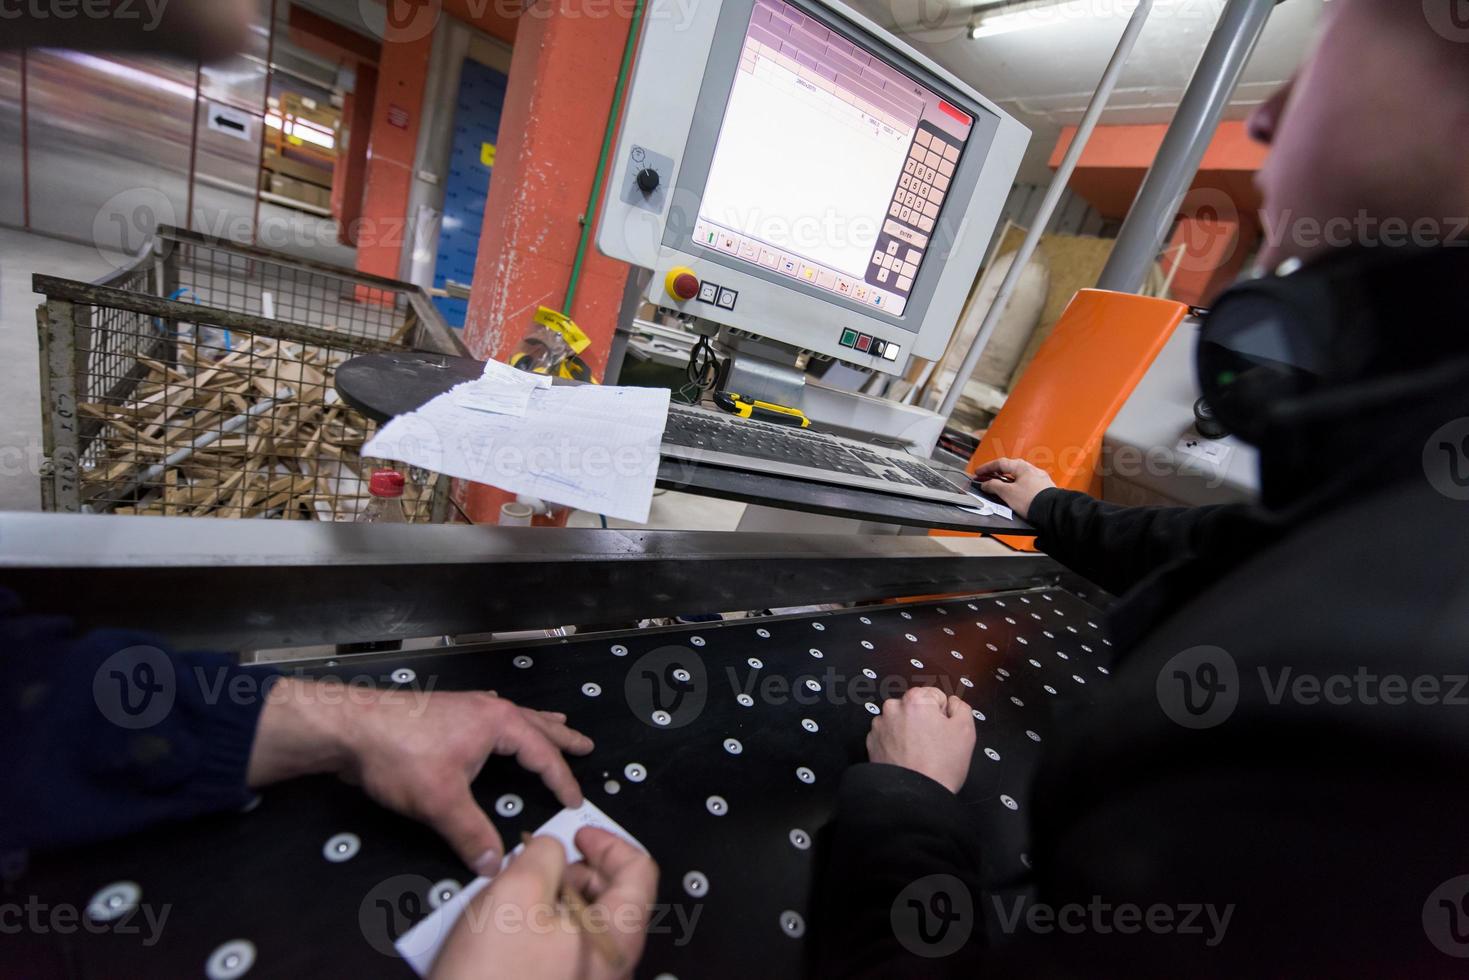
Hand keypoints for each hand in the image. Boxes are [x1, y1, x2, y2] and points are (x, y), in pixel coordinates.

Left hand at [247, 679, 593, 872]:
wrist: (350, 726)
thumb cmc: (400, 755)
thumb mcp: (440, 801)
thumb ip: (470, 833)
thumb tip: (494, 865)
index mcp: (498, 723)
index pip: (542, 755)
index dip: (561, 780)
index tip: (575, 802)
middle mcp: (487, 709)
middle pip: (535, 724)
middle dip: (561, 738)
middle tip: (586, 744)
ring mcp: (465, 707)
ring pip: (513, 715)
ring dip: (537, 724)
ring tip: (556, 725)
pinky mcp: (444, 712)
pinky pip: (489, 712)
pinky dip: (505, 718)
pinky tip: (495, 716)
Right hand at [430, 827, 657, 979]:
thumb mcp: (515, 895)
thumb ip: (543, 856)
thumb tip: (550, 848)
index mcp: (616, 938)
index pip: (639, 871)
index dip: (609, 843)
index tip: (581, 836)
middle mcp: (610, 966)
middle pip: (612, 898)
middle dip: (576, 872)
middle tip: (541, 865)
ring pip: (582, 926)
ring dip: (553, 900)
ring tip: (514, 900)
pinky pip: (562, 952)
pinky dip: (541, 930)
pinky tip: (506, 933)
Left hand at [866, 687, 975, 793]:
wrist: (916, 795)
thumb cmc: (940, 765)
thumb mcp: (966, 731)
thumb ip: (961, 707)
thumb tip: (952, 703)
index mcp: (915, 699)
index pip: (935, 696)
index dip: (944, 714)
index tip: (944, 730)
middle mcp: (893, 707)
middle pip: (916, 707)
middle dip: (924, 720)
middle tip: (933, 744)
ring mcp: (879, 725)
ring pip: (901, 721)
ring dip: (909, 731)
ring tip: (919, 753)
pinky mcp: (871, 742)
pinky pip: (888, 735)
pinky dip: (896, 743)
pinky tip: (906, 757)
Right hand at [971, 457, 1054, 519]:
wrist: (1051, 511)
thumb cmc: (1032, 500)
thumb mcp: (1007, 493)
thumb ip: (994, 486)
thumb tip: (986, 484)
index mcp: (1022, 467)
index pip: (1000, 463)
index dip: (987, 468)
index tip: (978, 473)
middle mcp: (1032, 470)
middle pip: (1010, 469)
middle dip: (996, 474)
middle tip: (986, 480)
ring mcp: (1039, 480)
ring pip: (1019, 478)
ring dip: (1006, 482)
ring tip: (998, 489)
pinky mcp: (1043, 490)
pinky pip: (1026, 485)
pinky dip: (1017, 488)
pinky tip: (1014, 495)